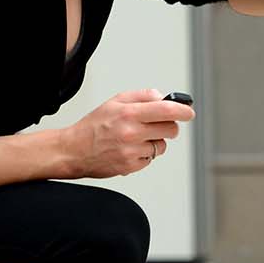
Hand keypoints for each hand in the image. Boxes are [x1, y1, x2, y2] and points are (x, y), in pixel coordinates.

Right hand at [65, 89, 194, 178]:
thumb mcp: (115, 101)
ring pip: (162, 146)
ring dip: (155, 141)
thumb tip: (162, 97)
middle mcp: (132, 132)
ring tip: (136, 138)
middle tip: (158, 124)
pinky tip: (129, 149)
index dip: (183, 110)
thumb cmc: (94, 126)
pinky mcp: (131, 166)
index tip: (189, 111)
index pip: (166, 110)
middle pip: (170, 129)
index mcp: (129, 113)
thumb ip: (141, 96)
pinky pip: (150, 158)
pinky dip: (144, 154)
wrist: (74, 150)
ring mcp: (132, 151)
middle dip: (169, 126)